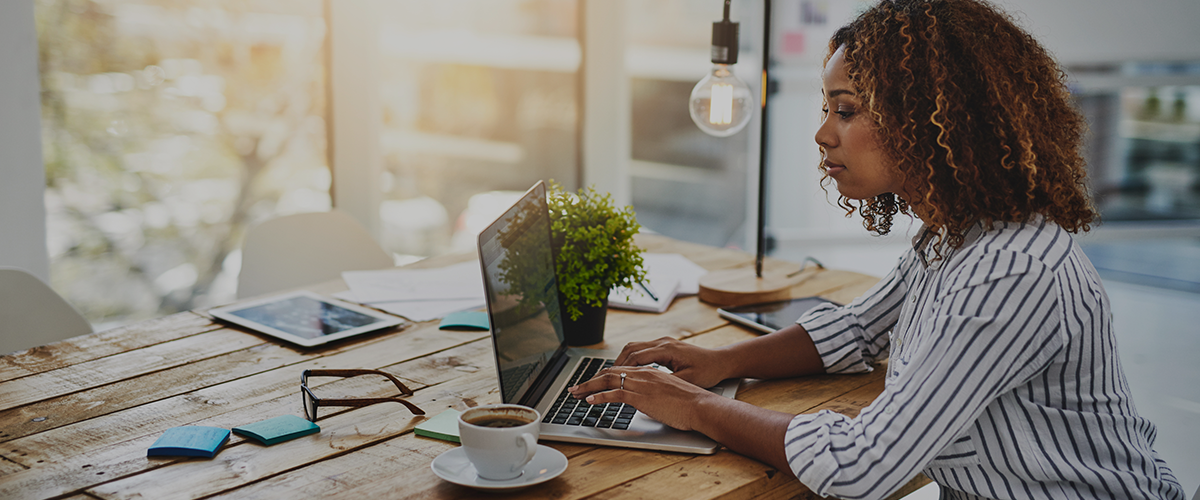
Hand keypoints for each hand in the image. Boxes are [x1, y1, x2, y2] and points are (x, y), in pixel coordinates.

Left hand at [567, 365, 720, 430]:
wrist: (701, 405)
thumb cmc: (690, 403)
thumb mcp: (669, 394)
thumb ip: (655, 394)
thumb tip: (647, 403)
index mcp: (650, 372)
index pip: (620, 370)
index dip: (603, 376)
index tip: (591, 382)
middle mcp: (644, 374)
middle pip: (610, 373)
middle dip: (590, 380)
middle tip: (575, 388)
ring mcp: (642, 384)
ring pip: (608, 380)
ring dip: (589, 387)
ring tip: (575, 393)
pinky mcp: (642, 396)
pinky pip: (615, 394)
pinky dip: (599, 396)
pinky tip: (589, 401)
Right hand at [613, 337, 730, 388]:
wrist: (721, 361)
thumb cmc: (708, 371)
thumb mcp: (687, 380)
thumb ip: (665, 382)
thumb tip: (645, 389)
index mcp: (666, 349)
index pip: (635, 357)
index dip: (620, 370)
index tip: (608, 380)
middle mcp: (662, 342)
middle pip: (630, 349)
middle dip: (615, 364)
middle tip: (603, 378)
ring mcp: (663, 342)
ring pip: (634, 347)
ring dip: (621, 361)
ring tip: (612, 376)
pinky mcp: (665, 347)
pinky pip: (641, 350)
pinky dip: (631, 360)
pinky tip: (627, 372)